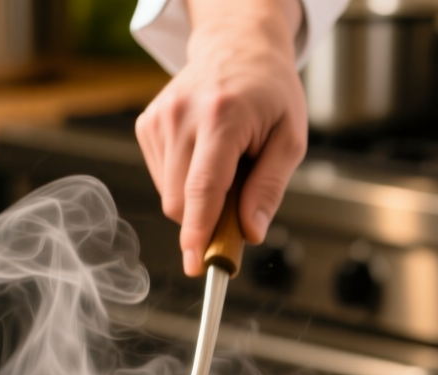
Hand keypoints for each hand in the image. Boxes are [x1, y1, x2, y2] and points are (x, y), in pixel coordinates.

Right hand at [135, 0, 306, 275]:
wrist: (237, 47)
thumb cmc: (271, 94)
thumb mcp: (290, 139)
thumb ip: (269, 188)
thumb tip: (249, 232)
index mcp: (222, 117)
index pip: (203, 187)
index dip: (198, 232)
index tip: (195, 264)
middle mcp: (182, 115)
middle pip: (179, 200)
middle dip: (206, 221)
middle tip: (239, 211)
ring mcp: (159, 118)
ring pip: (168, 194)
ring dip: (197, 200)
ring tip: (227, 167)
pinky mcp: (146, 124)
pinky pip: (161, 178)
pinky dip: (184, 182)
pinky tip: (206, 157)